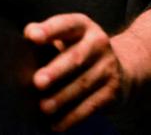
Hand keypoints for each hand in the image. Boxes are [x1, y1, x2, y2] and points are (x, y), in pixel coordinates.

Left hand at [24, 13, 128, 131]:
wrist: (122, 68)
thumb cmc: (79, 50)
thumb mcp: (67, 36)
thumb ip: (47, 34)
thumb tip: (28, 34)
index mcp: (83, 26)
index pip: (65, 24)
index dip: (49, 30)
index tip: (32, 37)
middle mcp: (99, 43)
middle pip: (76, 57)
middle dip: (56, 71)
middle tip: (38, 82)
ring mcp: (108, 67)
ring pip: (83, 84)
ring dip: (62, 98)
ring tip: (44, 107)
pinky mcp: (113, 91)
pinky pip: (91, 105)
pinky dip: (73, 117)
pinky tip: (57, 124)